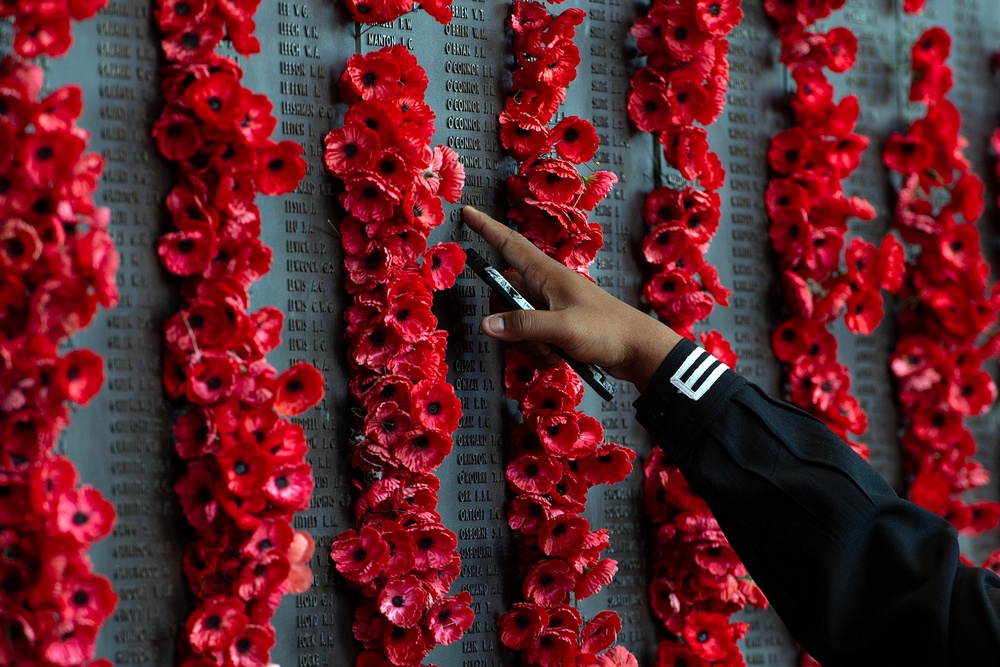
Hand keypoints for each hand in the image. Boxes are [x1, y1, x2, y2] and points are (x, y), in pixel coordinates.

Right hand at [462, 207, 681, 391]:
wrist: (639, 351)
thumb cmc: (607, 331)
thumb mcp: (562, 328)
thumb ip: (523, 326)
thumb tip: (486, 324)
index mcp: (548, 275)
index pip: (510, 246)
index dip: (487, 229)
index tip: (467, 212)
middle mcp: (547, 288)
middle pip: (508, 296)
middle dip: (513, 323)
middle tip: (538, 336)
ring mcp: (553, 309)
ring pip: (519, 323)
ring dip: (530, 343)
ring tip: (555, 349)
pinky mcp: (559, 328)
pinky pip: (534, 339)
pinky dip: (542, 352)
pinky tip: (560, 357)